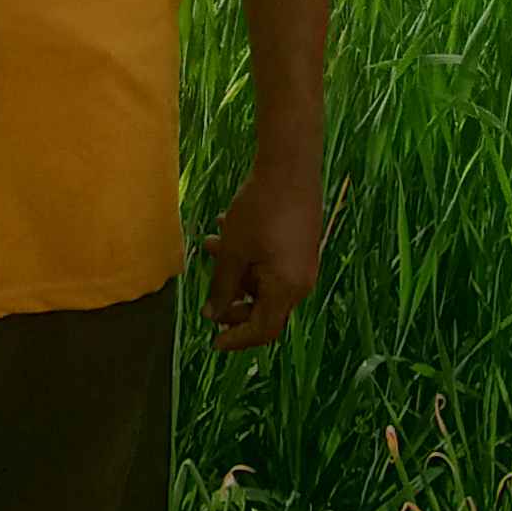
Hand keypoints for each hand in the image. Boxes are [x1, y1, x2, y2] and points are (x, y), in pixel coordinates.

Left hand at [202, 161, 321, 352]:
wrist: (290, 166)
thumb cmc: (260, 210)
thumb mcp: (233, 251)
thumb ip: (222, 287)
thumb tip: (212, 315)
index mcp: (286, 289)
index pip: (262, 330)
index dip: (237, 339)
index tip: (214, 343)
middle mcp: (300, 282)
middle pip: (264, 308)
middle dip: (233, 303)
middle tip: (209, 300)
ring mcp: (303, 264)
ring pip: (264, 281)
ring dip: (236, 271)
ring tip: (210, 245)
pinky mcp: (301, 246)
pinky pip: (272, 264)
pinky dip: (249, 257)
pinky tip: (227, 228)